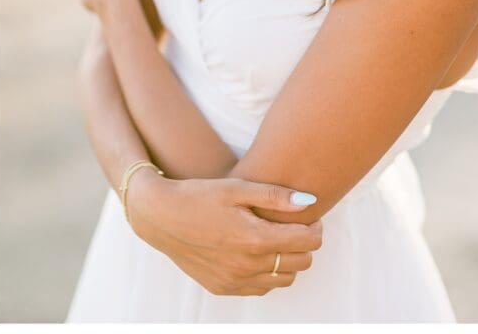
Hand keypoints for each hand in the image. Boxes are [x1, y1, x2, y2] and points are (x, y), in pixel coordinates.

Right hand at [129, 170, 322, 295]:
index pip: (307, 242)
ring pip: (283, 280)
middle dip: (306, 244)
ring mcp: (234, 281)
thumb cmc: (200, 195)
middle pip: (301, 263)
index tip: (312, 216)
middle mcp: (247, 266)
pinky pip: (261, 289)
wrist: (160, 217)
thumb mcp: (237, 187)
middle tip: (298, 225)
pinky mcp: (223, 288)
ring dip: (289, 261)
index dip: (316, 228)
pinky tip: (260, 253)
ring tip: (279, 238)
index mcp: (254, 238)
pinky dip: (269, 273)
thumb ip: (275, 196)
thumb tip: (310, 202)